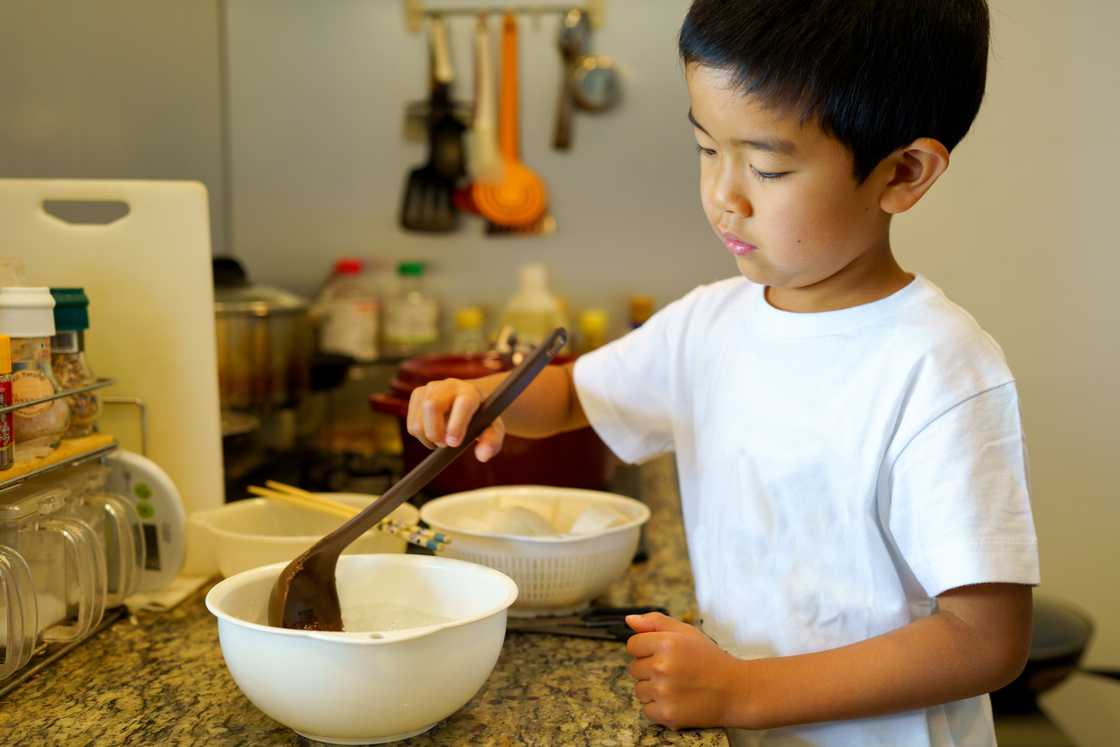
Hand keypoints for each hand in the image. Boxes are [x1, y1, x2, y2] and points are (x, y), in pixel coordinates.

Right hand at [406, 378, 505, 461]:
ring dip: (428, 439)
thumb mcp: (493, 429)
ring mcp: (429, 388)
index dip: (456, 425)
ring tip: (442, 439)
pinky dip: (421, 437)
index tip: (454, 443)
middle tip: (445, 444)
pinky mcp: (417, 395)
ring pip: (418, 422)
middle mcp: (448, 386)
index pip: (462, 404)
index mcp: (470, 392)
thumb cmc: (482, 417)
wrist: (469, 399)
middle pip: (431, 406)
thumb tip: (483, 456)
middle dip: (435, 433)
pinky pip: (411, 425)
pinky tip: (434, 432)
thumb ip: (491, 441)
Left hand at [625, 612, 748, 729]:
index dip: (645, 649)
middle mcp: (662, 667)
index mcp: (666, 643)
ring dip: (653, 689)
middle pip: (634, 668)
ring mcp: (663, 692)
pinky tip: (677, 700)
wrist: (736, 691)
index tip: (661, 654)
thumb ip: (656, 622)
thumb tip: (630, 620)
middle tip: (674, 671)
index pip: (632, 645)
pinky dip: (659, 707)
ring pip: (639, 690)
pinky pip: (646, 710)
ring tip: (676, 686)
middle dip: (650, 669)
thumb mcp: (687, 633)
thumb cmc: (711, 660)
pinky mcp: (667, 713)